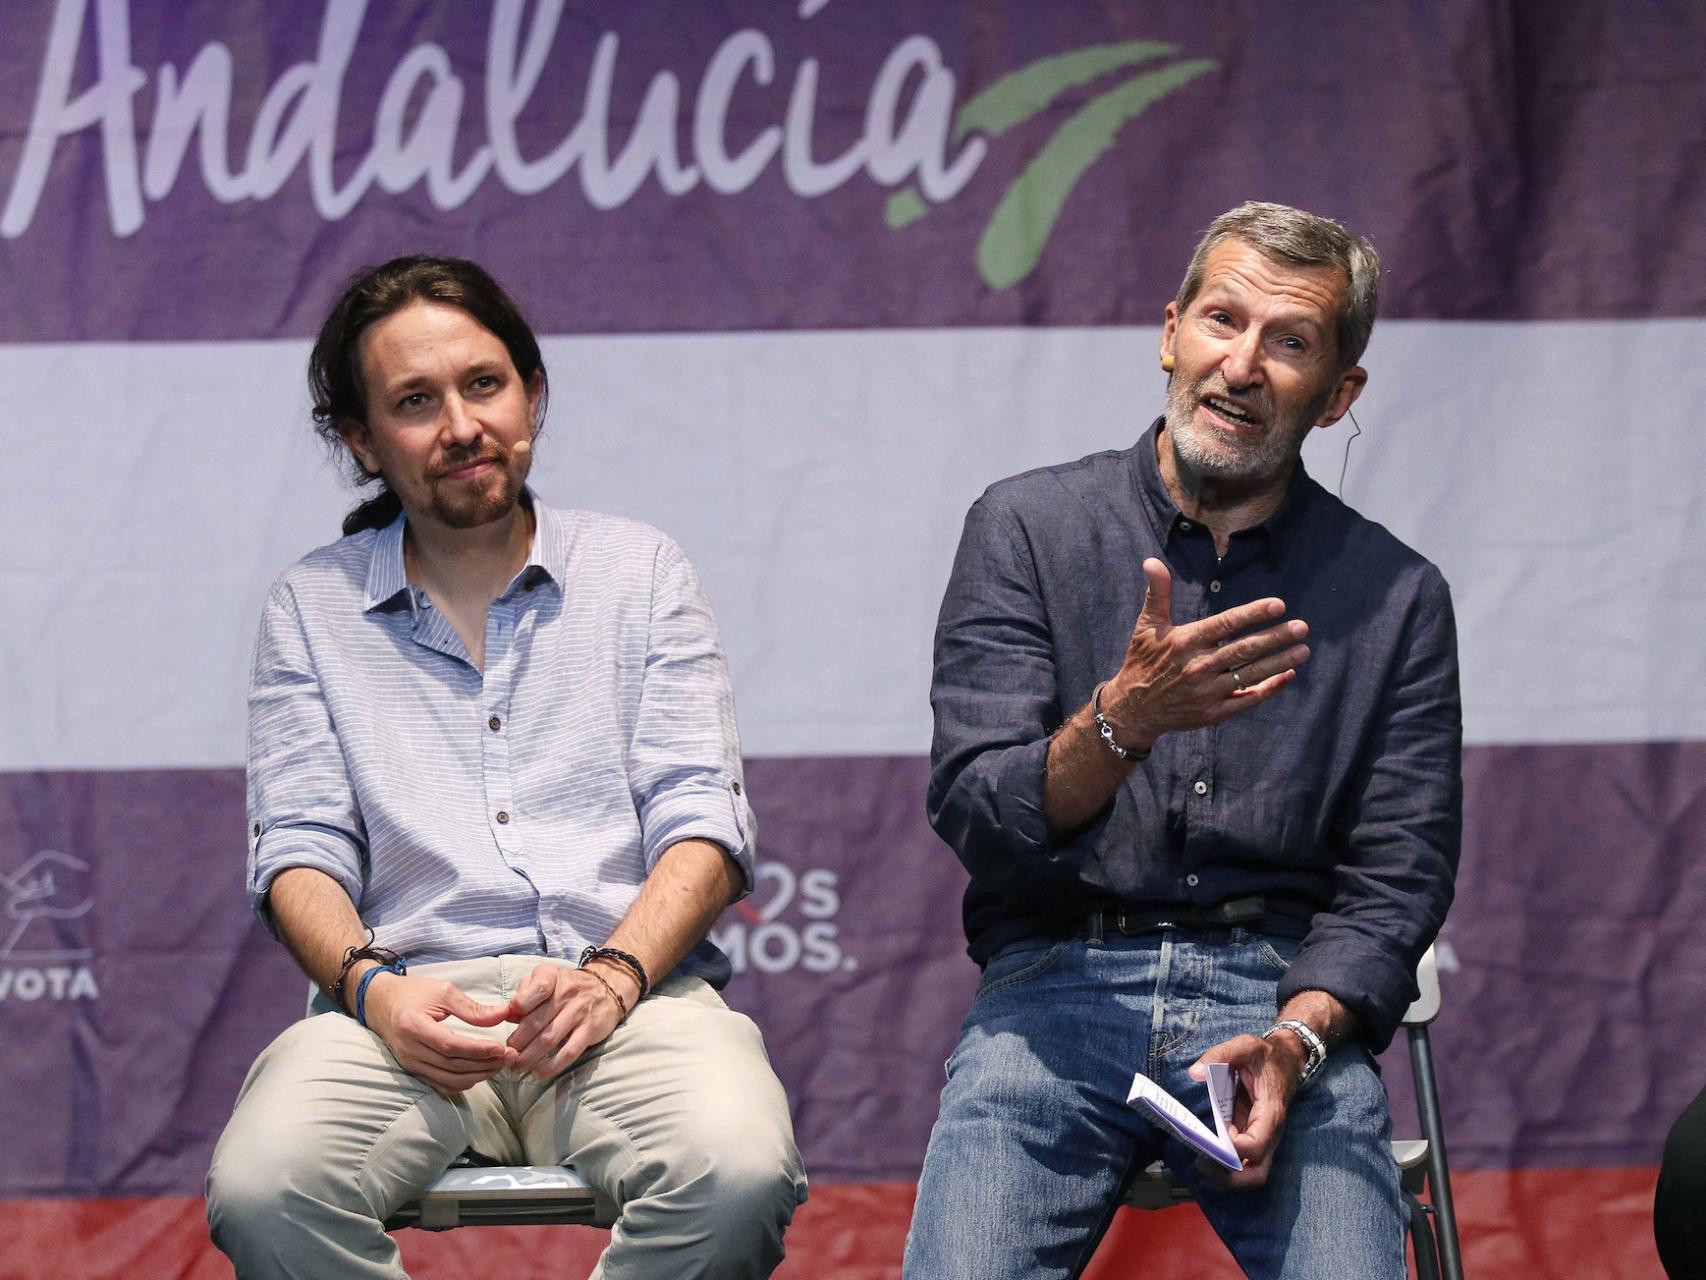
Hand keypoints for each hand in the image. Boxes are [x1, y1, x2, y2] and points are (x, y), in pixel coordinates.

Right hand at [360, 972, 514, 1095]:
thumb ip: (473, 1008)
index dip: (478, 1050)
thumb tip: (504, 1015)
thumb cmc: (412, 993)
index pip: (450, 1045)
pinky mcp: (412, 1070)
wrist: (379, 1002)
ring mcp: (409, 1063)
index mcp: (413, 1026)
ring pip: (447, 1080)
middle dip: (484, 1065)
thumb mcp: (442, 991)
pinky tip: (479, 1073)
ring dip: (476, 1076)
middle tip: (508, 1058)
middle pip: (451, 1066)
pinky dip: (462, 1083)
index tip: (501, 1048)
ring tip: (498, 1065)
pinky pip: (440, 1084)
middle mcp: (409, 1049)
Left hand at [501, 963, 628, 1081]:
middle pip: (535, 1022)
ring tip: (517, 1068)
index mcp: (551, 977)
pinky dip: (551, 1066)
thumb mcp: (546, 978)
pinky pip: (569, 1052)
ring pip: (548, 1040)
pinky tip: (538, 1073)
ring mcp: (579, 1012)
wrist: (608, 988)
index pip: (535, 989)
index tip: (505, 1022)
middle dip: (516, 1044)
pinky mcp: (590, 1030)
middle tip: (505, 1057)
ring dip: (528, 1058)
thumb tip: (506, 1014)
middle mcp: (567, 993)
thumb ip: (525, 992)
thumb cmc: (568, 986)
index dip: (517, 1006)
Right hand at [1102, 559, 1309, 746]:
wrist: (1133, 709)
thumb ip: (1157, 593)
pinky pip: (1247, 699)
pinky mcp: (1213, 713)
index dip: (1253, 614)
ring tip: (1304, 649)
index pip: (1225, 624)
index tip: (1279, 605)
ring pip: (1251, 674)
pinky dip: (1269, 688)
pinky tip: (1287, 675)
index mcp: (1185, 642)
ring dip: (1280, 662)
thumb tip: (1151, 562)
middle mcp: (1198, 667)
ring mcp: (1207, 692)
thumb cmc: (1143, 661)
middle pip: (1245, 650)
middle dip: (1276, 637)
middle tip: (1302, 627)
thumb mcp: (1147, 626)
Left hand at [1188, 1031, 1308, 1189]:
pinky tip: (1206, 1152)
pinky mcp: (1253, 1138)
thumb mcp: (1245, 1045)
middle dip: (1229, 1177)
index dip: (1234, 1147)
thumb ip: (1219, 1055)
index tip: (1215, 1135)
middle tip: (1202, 1163)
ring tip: (1200, 1161)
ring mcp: (1263, 1139)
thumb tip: (1195, 1073)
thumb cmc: (1266, 1056)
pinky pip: (1243, 1162)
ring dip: (1226, 1176)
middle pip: (1257, 1174)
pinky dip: (1225, 1165)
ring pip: (1251, 1174)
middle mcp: (1270, 1133)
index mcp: (1270, 1113)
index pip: (1256, 1145)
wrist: (1286, 1061)